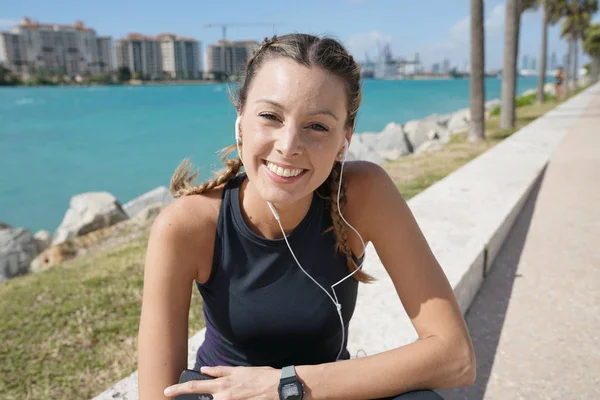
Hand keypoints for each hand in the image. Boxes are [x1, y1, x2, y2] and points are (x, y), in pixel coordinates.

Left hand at [164, 366, 279, 399]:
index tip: (166, 392)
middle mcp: (223, 397)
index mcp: (222, 385)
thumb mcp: (239, 370)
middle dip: (192, 398)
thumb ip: (220, 371)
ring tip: (216, 395)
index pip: (194, 386)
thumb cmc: (260, 377)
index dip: (178, 389)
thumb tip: (204, 370)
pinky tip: (227, 398)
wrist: (279, 388)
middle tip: (188, 394)